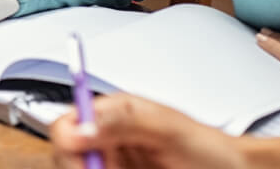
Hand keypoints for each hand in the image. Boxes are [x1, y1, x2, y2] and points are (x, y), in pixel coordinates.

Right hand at [49, 94, 279, 168]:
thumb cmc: (213, 151)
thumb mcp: (169, 129)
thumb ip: (125, 121)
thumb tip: (82, 126)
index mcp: (112, 115)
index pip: (66, 125)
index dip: (68, 145)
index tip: (83, 161)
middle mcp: (107, 141)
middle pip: (66, 157)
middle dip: (81, 167)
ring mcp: (112, 163)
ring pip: (82, 168)